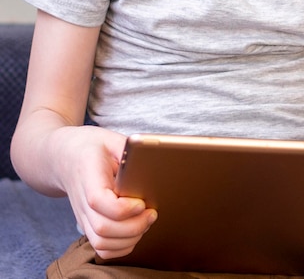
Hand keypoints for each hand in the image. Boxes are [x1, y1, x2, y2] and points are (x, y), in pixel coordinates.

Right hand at [54, 125, 156, 258]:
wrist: (67, 157)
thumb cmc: (93, 147)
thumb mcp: (111, 139)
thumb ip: (128, 151)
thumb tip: (149, 162)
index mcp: (88, 174)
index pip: (98, 200)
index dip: (123, 207)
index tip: (142, 202)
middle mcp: (81, 200)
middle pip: (102, 228)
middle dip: (134, 226)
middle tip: (152, 213)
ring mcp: (82, 215)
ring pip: (101, 242)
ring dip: (129, 239)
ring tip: (146, 222)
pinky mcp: (87, 224)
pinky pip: (101, 247)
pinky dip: (120, 248)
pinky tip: (135, 233)